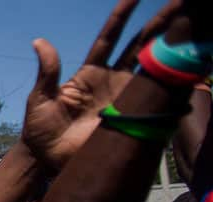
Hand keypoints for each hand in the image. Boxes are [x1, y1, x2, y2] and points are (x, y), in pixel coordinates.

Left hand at [20, 0, 181, 170]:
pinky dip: (171, 87)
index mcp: (90, 72)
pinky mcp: (130, 118)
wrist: (48, 160)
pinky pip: (153, 101)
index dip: (121, 17)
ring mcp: (123, 98)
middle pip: (139, 46)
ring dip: (170, 49)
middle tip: (179, 3)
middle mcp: (111, 80)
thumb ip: (47, 72)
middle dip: (159, 24)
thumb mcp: (40, 99)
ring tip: (189, 30)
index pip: (109, 38)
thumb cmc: (40, 130)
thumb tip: (40, 42)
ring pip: (152, 68)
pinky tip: (185, 72)